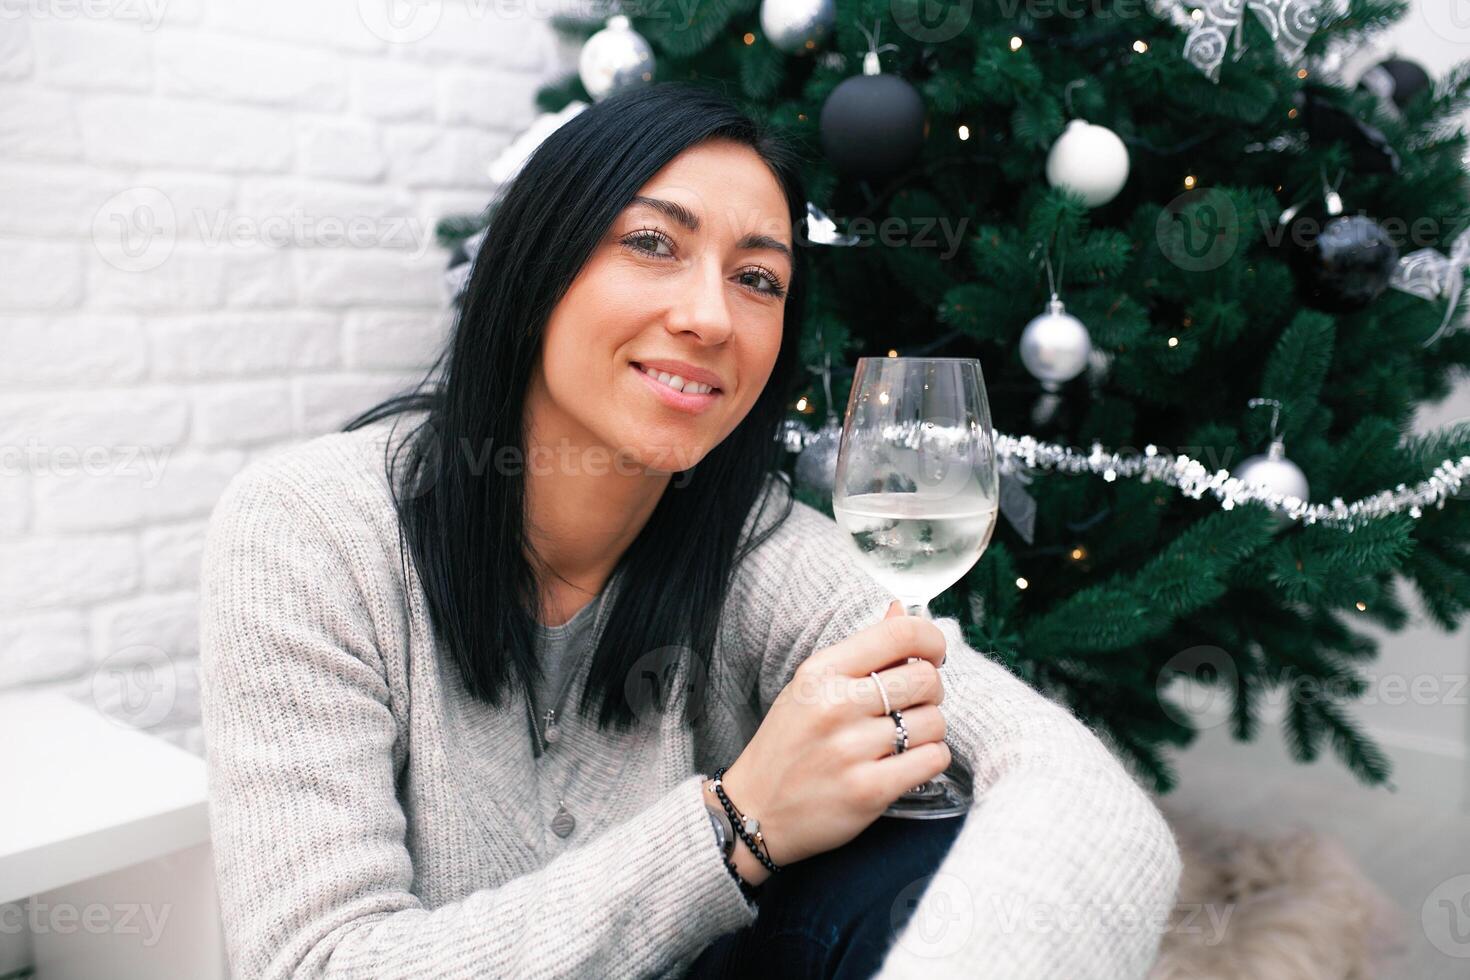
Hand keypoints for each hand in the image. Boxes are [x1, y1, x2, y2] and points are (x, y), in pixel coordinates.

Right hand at [714, 600, 949, 880]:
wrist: (754, 811)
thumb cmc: (787, 744)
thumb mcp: (810, 687)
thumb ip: (861, 651)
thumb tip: (901, 610)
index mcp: (820, 671)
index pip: (900, 634)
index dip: (931, 641)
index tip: (933, 655)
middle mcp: (835, 705)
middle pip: (926, 679)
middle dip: (931, 691)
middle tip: (913, 704)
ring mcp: (851, 750)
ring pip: (934, 722)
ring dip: (929, 730)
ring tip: (903, 738)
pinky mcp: (868, 791)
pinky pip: (933, 760)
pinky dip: (930, 760)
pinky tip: (907, 762)